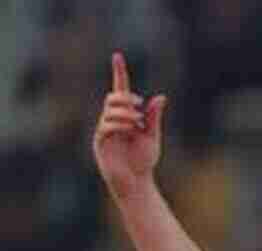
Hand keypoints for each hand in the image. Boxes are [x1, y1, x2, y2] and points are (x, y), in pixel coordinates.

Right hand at [93, 52, 166, 200]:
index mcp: (125, 117)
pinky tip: (131, 128)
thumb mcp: (152, 136)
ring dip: (125, 113)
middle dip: (125, 99)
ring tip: (138, 122)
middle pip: (113, 99)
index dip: (119, 73)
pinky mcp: (100, 142)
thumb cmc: (144, 160)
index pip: (120, 90)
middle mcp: (112, 121)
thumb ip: (153, 118)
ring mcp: (105, 131)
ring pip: (109, 111)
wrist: (137, 182)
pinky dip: (120, 124)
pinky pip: (106, 126)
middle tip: (140, 106)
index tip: (118, 56)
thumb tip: (160, 97)